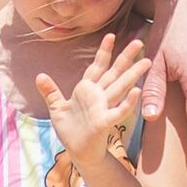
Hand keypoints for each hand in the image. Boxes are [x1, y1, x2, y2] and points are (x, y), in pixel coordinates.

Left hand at [40, 33, 152, 158]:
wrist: (77, 151)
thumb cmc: (70, 130)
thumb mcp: (56, 108)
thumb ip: (50, 91)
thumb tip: (39, 76)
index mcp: (87, 90)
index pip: (97, 66)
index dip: (103, 52)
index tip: (111, 35)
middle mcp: (98, 96)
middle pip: (114, 73)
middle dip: (125, 57)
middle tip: (139, 41)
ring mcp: (103, 108)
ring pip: (120, 88)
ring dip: (133, 75)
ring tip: (146, 62)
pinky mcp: (105, 122)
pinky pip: (118, 111)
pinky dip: (128, 102)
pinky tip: (136, 91)